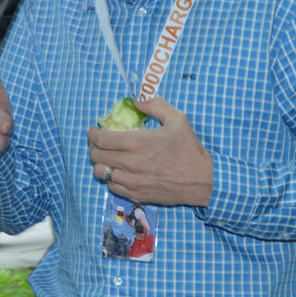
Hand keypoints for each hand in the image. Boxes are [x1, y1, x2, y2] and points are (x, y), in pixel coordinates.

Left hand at [87, 96, 212, 206]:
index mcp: (138, 143)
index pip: (101, 139)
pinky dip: (110, 177)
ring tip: (107, 157)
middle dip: (93, 146)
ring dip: (100, 163)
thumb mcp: (177, 119)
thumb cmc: (189, 149)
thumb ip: (155, 106)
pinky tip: (118, 171)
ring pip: (100, 173)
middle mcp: (131, 163)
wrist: (203, 180)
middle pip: (96, 155)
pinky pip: (111, 186)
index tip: (93, 130)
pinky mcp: (136, 195)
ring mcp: (132, 182)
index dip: (92, 133)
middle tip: (98, 142)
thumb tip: (136, 101)